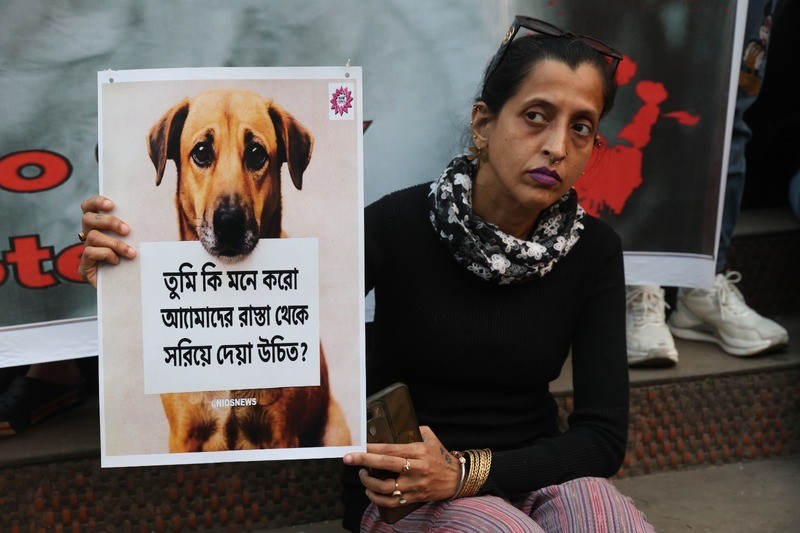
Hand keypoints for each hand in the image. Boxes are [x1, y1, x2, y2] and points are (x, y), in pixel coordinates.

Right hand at [78, 195, 135, 287]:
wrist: (130, 291)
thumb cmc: (137, 263)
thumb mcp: (139, 243)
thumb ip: (140, 230)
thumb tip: (155, 217)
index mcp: (100, 227)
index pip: (89, 207)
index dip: (97, 202)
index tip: (112, 204)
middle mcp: (89, 236)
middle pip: (88, 219)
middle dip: (109, 222)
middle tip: (127, 230)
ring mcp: (86, 251)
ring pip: (93, 236)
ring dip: (114, 243)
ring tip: (130, 253)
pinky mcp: (84, 267)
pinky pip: (90, 252)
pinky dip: (106, 254)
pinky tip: (117, 262)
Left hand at [343, 426, 461, 507]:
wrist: (456, 480)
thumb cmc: (442, 458)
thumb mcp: (432, 440)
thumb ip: (418, 430)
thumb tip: (403, 424)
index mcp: (418, 452)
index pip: (391, 449)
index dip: (373, 448)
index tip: (359, 445)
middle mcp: (415, 469)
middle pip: (385, 465)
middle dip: (364, 461)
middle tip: (348, 458)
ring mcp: (414, 485)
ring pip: (386, 487)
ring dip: (369, 483)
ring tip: (362, 476)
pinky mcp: (413, 497)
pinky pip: (391, 502)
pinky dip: (377, 499)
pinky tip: (370, 491)